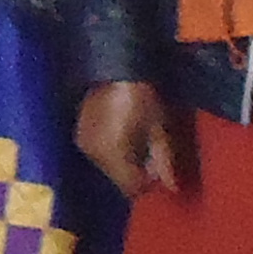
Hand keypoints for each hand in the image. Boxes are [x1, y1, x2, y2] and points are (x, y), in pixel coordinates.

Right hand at [78, 81, 182, 201]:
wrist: (117, 66)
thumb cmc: (143, 95)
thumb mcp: (159, 127)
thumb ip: (163, 160)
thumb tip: (172, 187)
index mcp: (113, 153)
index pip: (131, 187)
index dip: (148, 183)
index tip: (159, 169)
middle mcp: (94, 153)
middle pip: (118, 179)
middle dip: (136, 172)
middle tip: (151, 153)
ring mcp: (84, 143)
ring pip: (107, 167)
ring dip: (123, 162)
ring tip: (137, 139)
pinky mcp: (80, 133)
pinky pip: (99, 154)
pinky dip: (112, 151)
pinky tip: (123, 133)